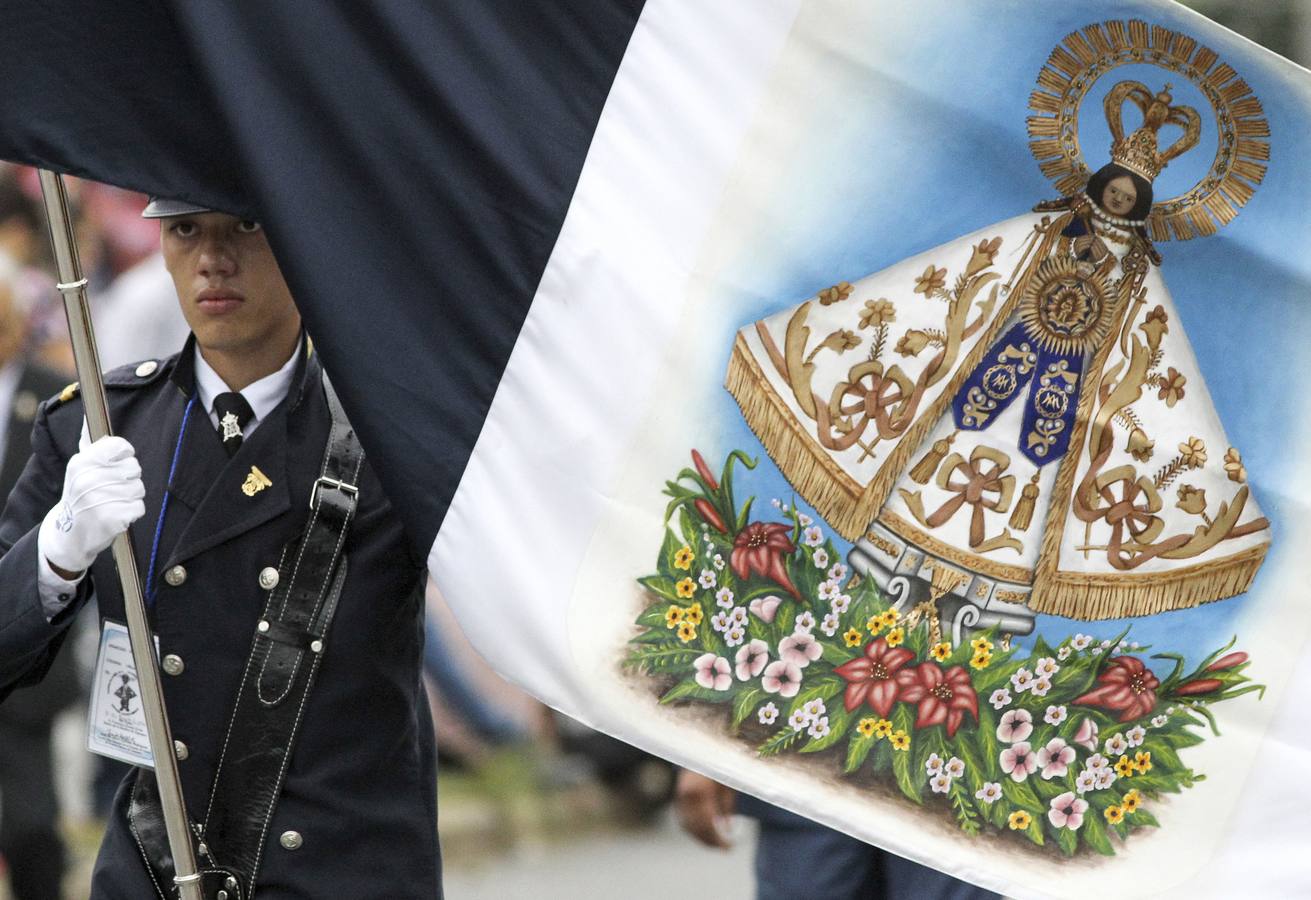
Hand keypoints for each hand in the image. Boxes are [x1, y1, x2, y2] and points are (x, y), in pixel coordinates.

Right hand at [39, 435, 144, 575]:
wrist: (69, 533)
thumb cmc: (80, 494)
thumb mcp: (79, 467)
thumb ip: (90, 442)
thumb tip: (90, 415)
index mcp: (82, 462)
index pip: (121, 446)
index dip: (125, 455)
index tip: (116, 464)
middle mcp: (89, 479)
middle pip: (135, 468)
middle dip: (129, 479)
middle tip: (111, 488)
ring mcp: (99, 500)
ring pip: (139, 488)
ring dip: (131, 496)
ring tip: (113, 501)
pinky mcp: (112, 519)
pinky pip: (139, 507)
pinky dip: (132, 512)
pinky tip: (116, 514)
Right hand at [674, 769, 735, 848]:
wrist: (697, 749)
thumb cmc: (716, 764)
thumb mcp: (726, 781)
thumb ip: (727, 805)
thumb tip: (728, 829)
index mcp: (700, 790)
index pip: (708, 823)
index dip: (718, 838)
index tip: (729, 847)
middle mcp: (686, 795)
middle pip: (697, 827)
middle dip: (711, 841)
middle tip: (725, 849)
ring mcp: (678, 797)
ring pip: (688, 826)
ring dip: (702, 838)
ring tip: (716, 844)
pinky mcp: (676, 799)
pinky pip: (683, 821)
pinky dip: (694, 831)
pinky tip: (706, 836)